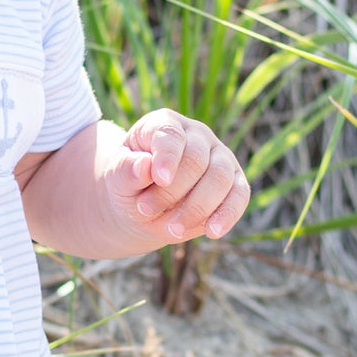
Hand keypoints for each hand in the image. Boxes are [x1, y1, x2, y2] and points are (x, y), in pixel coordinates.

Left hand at [107, 110, 249, 249]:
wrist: (141, 205)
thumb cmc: (128, 183)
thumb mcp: (116, 177)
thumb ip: (126, 170)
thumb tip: (144, 166)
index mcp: (165, 124)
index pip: (172, 135)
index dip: (167, 156)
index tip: (159, 179)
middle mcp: (197, 135)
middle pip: (197, 160)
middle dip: (172, 191)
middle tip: (145, 210)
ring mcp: (220, 157)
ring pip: (221, 178)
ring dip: (197, 207)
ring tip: (172, 230)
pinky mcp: (235, 182)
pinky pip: (240, 196)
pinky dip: (227, 215)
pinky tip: (212, 232)